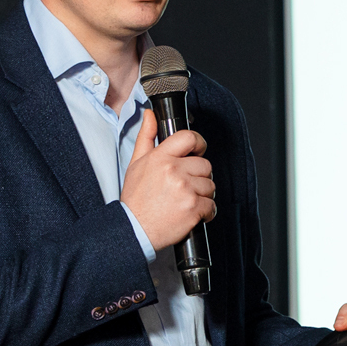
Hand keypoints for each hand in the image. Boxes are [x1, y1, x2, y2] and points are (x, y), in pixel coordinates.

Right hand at [122, 107, 214, 250]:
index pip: (189, 138)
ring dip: (202, 195)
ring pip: (210, 185)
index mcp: (160, 157)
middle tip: (184, 187)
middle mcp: (173, 171)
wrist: (134, 230)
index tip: (198, 151)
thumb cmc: (136, 199)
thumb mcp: (136, 164)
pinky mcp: (193, 207)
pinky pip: (212, 205)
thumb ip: (146, 137)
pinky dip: (206, 212)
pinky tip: (192, 213)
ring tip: (185, 201)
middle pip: (205, 165)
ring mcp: (185, 189)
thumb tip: (150, 115)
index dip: (198, 143)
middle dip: (198, 176)